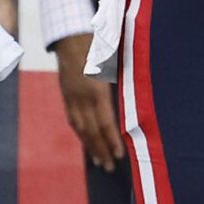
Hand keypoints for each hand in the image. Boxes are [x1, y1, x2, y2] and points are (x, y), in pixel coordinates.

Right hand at [54, 35, 124, 171]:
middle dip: (101, 150)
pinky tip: (86, 142)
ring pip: (80, 128)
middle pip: (92, 130)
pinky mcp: (65, 96)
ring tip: (99, 162)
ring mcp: (71, 98)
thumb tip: (138, 100)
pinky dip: (80, 133)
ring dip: (90, 146)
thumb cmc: (98, 46)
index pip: (106, 123)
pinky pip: (73, 119)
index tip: (119, 156)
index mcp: (97, 91)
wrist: (69, 37)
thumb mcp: (114, 62)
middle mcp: (82, 98)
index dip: (112, 141)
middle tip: (109, 167)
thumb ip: (124, 81)